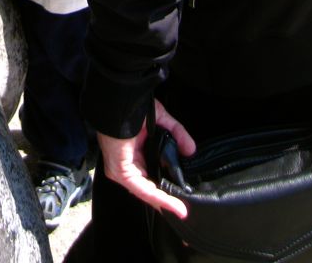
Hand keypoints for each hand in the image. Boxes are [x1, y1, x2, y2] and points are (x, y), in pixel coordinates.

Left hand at [97, 100, 195, 219]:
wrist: (120, 103)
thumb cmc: (133, 109)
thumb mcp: (161, 121)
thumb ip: (177, 134)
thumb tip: (191, 151)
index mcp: (135, 151)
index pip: (151, 172)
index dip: (166, 182)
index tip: (183, 190)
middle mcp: (128, 162)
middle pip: (149, 185)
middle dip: (166, 196)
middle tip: (184, 204)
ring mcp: (123, 170)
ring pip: (147, 191)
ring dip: (165, 201)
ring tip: (182, 209)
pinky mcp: (122, 173)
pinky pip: (142, 190)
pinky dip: (159, 198)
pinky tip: (173, 204)